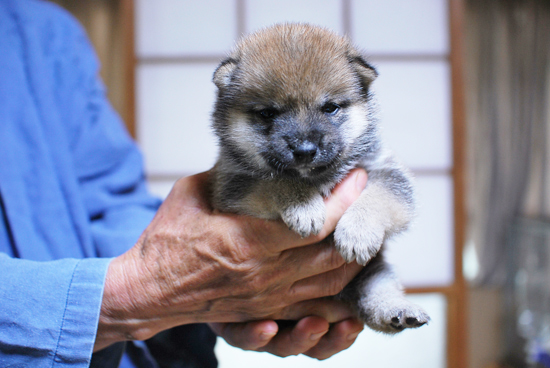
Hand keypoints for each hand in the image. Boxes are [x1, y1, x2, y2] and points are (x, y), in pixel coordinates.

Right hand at [94, 168, 366, 350]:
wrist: (148, 291)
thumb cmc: (166, 241)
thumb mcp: (192, 195)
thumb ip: (228, 176)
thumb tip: (254, 156)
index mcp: (250, 243)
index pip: (317, 225)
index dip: (344, 200)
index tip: (358, 177)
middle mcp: (266, 276)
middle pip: (333, 257)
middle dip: (359, 229)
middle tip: (370, 204)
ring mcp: (268, 300)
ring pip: (330, 285)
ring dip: (354, 261)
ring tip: (366, 236)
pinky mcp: (265, 312)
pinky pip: (312, 306)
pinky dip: (336, 292)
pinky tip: (348, 276)